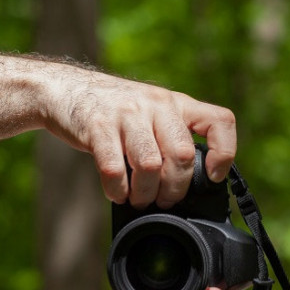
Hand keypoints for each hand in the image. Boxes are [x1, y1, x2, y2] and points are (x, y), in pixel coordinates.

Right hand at [40, 69, 236, 207]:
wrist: (65, 89)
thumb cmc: (113, 112)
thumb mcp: (151, 113)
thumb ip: (171, 137)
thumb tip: (189, 184)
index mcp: (176, 103)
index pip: (219, 121)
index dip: (224, 153)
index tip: (211, 176)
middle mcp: (156, 104)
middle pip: (181, 155)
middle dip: (174, 189)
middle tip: (163, 200)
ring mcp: (126, 114)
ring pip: (150, 165)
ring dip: (145, 193)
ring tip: (138, 200)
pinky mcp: (98, 126)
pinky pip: (114, 168)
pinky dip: (117, 191)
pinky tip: (116, 193)